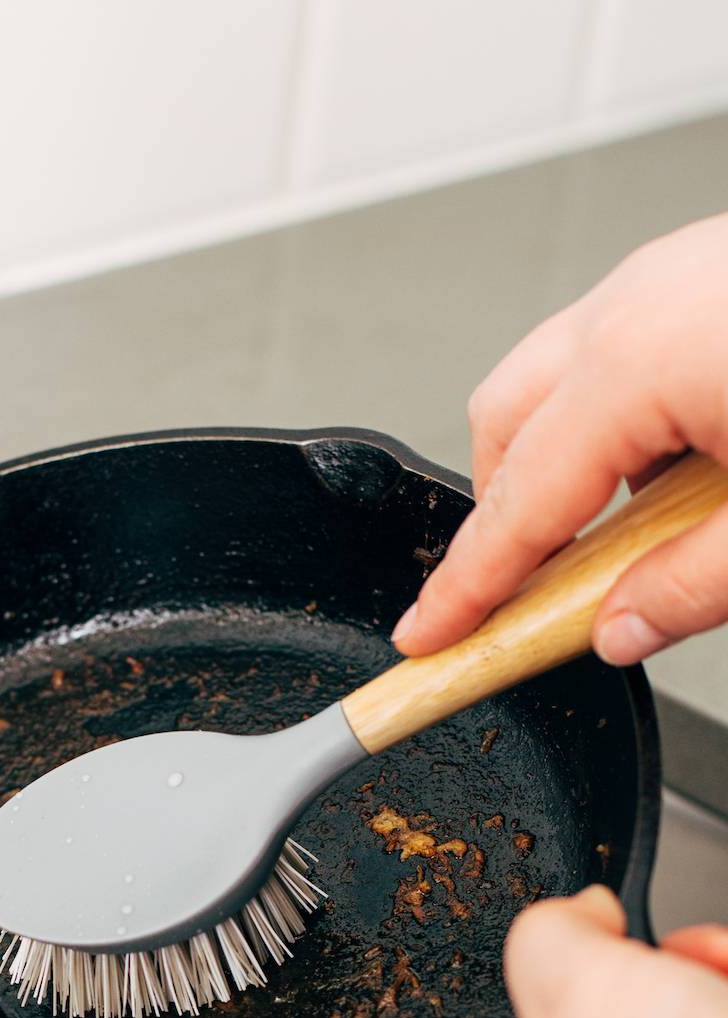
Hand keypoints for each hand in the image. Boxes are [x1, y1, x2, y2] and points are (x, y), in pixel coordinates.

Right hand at [394, 214, 727, 663]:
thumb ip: (691, 587)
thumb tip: (620, 630)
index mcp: (637, 366)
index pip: (514, 507)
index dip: (462, 587)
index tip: (425, 637)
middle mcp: (635, 305)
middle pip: (504, 422)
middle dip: (499, 514)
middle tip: (524, 596)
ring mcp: (672, 274)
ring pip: (557, 379)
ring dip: (560, 464)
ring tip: (622, 537)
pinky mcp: (707, 271)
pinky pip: (621, 349)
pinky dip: (617, 421)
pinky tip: (683, 468)